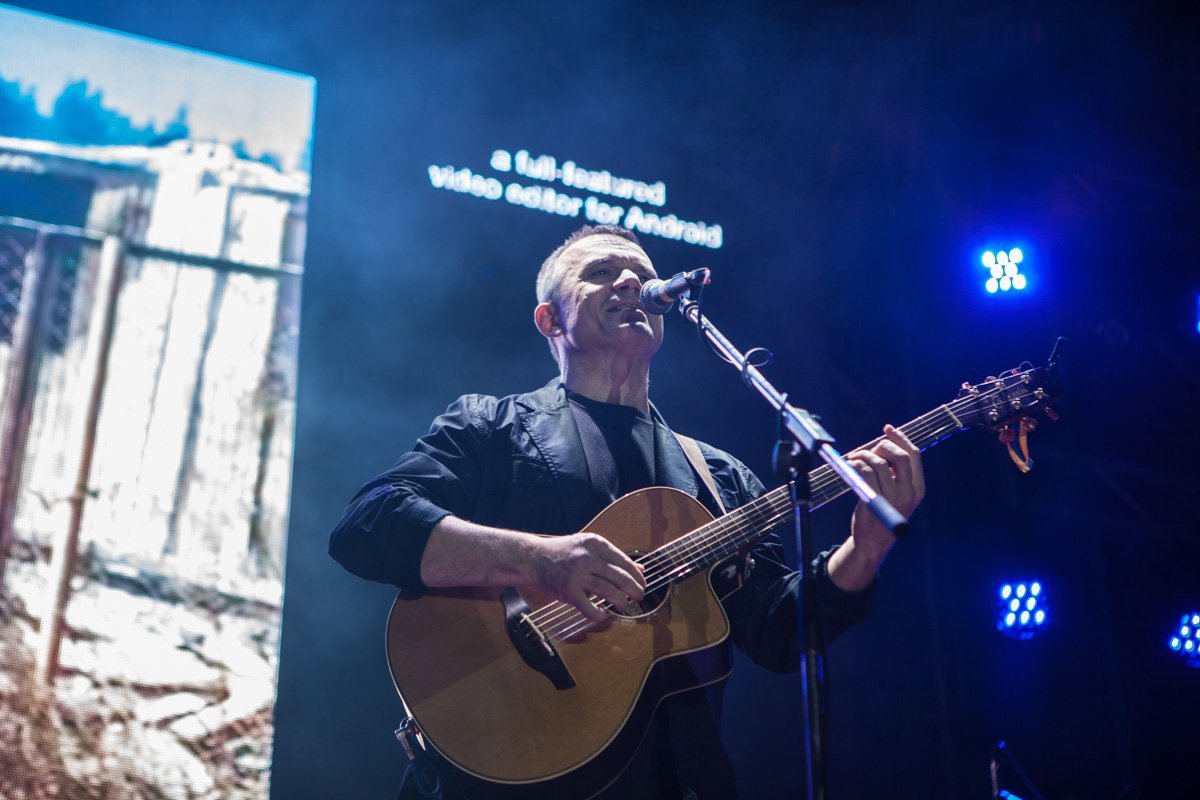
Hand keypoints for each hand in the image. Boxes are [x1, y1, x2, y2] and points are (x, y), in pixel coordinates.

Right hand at [530, 533, 645, 622]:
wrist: (533, 558)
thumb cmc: (563, 552)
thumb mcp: (588, 547)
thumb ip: (613, 557)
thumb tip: (640, 569)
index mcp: (595, 544)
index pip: (624, 561)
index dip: (637, 576)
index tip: (642, 584)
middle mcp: (587, 557)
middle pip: (621, 577)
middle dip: (635, 590)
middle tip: (639, 597)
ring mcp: (577, 575)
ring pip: (609, 592)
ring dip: (622, 602)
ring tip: (625, 605)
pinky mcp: (568, 592)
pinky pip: (590, 608)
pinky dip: (600, 614)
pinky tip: (604, 614)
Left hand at [847, 424, 925, 559]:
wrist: (873, 541)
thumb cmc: (882, 513)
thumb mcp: (897, 493)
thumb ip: (894, 473)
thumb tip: (882, 446)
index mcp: (917, 488)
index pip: (914, 455)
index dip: (901, 438)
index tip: (888, 428)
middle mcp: (908, 493)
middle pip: (899, 456)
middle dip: (882, 446)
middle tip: (869, 450)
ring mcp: (892, 498)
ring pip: (878, 463)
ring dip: (863, 455)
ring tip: (854, 458)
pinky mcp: (873, 501)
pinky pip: (864, 473)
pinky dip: (855, 464)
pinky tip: (850, 465)